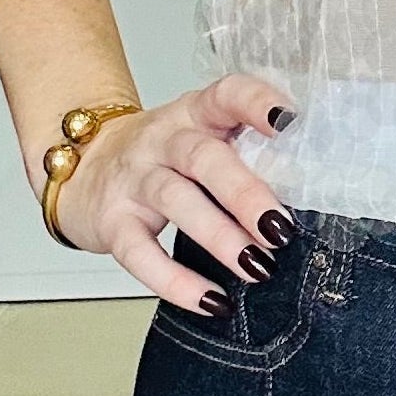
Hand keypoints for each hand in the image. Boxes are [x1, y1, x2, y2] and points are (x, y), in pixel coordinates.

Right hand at [42, 73, 299, 313]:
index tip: (292, 122)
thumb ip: (247, 153)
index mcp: (196, 113)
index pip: (226, 94)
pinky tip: (212, 300)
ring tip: (256, 266)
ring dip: (219, 236)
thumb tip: (315, 195)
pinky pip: (140, 253)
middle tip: (280, 229)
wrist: (80, 166)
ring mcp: (134, 179)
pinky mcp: (111, 221)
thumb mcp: (201, 137)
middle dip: (245, 193)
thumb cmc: (164, 157)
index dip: (257, 103)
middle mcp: (163, 140)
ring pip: (175, 200)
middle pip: (203, 157)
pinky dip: (175, 281)